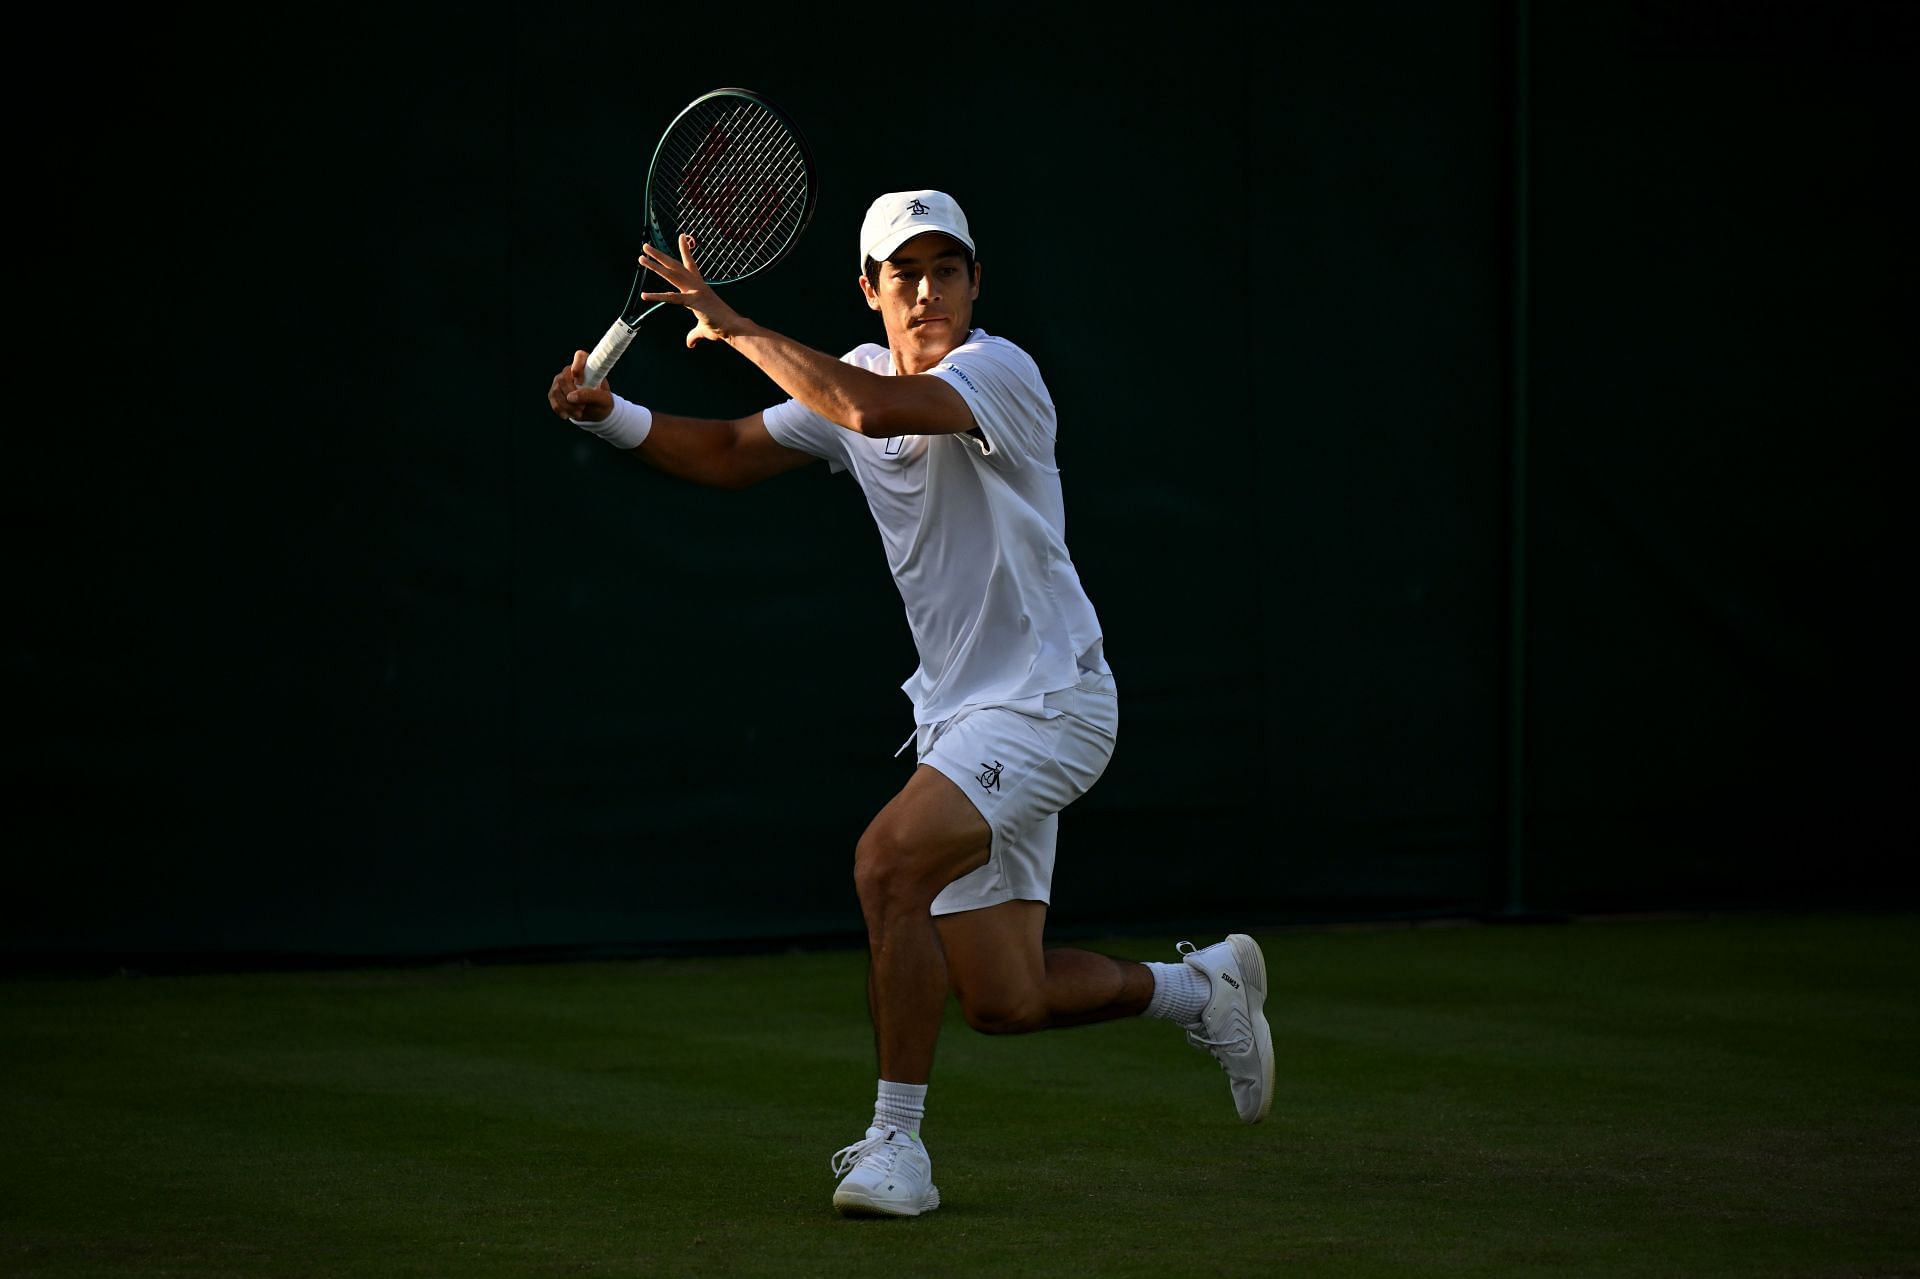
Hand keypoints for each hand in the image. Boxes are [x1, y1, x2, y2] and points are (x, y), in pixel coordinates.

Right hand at [549, 349, 612, 421]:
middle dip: (571, 395)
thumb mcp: (603, 400)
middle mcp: (571, 370)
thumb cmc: (602, 402)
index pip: (580, 356)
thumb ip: (590, 395)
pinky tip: (567, 415)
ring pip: (556, 390)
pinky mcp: (555, 392)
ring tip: (579, 413)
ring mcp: (561, 380)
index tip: (580, 381)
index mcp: (587, 366)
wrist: (596, 412)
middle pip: (563, 378)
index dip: (578, 365)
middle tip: (582, 407)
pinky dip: (560, 409)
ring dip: (566, 405)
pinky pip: (552, 399)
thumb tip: (571, 396)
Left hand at [638, 233, 749, 348]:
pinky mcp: (693, 301)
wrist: (734, 328)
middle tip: (646, 246)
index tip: (682, 236)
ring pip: (671, 275)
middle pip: (674, 266)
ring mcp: (695, 291)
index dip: (685, 250)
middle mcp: (696, 284)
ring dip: (655, 265)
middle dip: (660, 255)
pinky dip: (658, 297)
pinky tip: (645, 295)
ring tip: (641, 257)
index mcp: (699, 286)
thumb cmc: (721, 327)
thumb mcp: (703, 330)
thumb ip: (693, 335)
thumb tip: (690, 344)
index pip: (689, 264)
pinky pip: (672, 298)